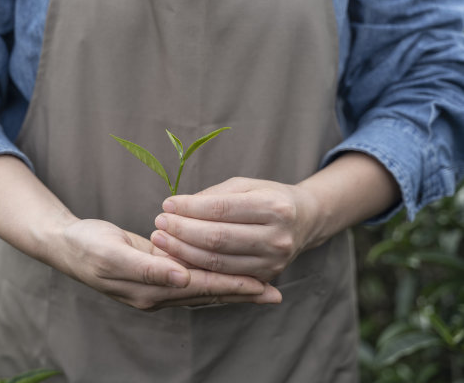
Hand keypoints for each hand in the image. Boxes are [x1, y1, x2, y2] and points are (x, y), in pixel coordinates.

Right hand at [0, 156, 281, 310]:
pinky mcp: (154, 279)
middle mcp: (156, 295)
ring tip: (261, 289)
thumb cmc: (87, 245)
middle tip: (275, 293)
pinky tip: (226, 278)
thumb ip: (147, 266)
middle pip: (207, 294)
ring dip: (231, 290)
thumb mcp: (112, 252)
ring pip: (202, 291)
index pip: (200, 288)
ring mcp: (155, 290)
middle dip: (240, 293)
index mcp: (148, 290)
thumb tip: (181, 276)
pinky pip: (191, 284)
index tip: (261, 286)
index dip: (231, 286)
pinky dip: (213, 282)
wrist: (65, 246)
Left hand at [150, 177, 320, 282]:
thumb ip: (213, 196)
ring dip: (183, 252)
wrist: (305, 220)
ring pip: (217, 262)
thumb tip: (177, 207)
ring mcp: (273, 262)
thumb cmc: (268, 196)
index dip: (190, 208)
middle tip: (159, 223)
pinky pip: (224, 276)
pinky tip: (177, 257)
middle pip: (218, 239)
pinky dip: (197, 267)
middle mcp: (277, 237)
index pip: (222, 209)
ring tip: (161, 240)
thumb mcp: (246, 185)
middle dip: (182, 231)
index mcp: (274, 207)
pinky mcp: (266, 277)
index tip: (167, 204)